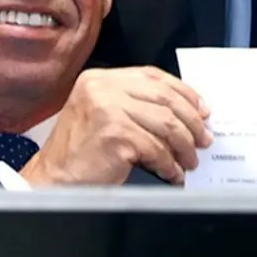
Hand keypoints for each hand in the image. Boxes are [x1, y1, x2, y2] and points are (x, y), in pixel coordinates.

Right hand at [19, 67, 210, 186]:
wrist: (53, 179)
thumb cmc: (79, 152)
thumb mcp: (103, 114)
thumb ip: (135, 105)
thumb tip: (186, 113)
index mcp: (102, 78)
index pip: (154, 77)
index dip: (184, 92)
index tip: (202, 109)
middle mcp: (103, 87)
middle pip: (164, 98)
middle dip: (191, 121)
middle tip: (204, 139)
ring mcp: (107, 108)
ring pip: (165, 124)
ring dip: (184, 146)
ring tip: (189, 161)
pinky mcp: (114, 134)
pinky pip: (155, 148)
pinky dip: (169, 163)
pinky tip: (172, 173)